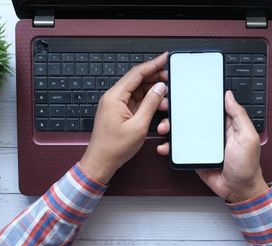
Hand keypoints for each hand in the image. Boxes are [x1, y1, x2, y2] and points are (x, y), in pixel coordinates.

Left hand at [80, 52, 168, 183]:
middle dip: (154, 76)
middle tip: (171, 75)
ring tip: (167, 89)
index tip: (165, 58)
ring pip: (137, 90)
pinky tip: (157, 100)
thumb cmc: (114, 147)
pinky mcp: (118, 112)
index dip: (153, 64)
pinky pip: (135, 100)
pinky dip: (146, 99)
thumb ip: (150, 104)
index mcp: (115, 97)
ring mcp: (115, 105)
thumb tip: (160, 88)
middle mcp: (113, 97)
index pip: (136, 74)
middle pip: (136, 80)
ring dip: (152, 88)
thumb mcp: (138, 125)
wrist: (101, 162)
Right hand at [156, 90, 268, 202]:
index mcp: (224, 123)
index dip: (194, 98)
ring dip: (169, 127)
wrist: (238, 189)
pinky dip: (169, 147)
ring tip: (163, 128)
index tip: (181, 92)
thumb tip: (229, 96)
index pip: (207, 105)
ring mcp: (200, 143)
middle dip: (175, 110)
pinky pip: (179, 149)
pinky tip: (165, 146)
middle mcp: (211, 131)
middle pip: (190, 115)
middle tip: (166, 106)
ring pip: (181, 131)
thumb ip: (239, 115)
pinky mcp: (193, 155)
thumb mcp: (248, 137)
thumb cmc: (247, 165)